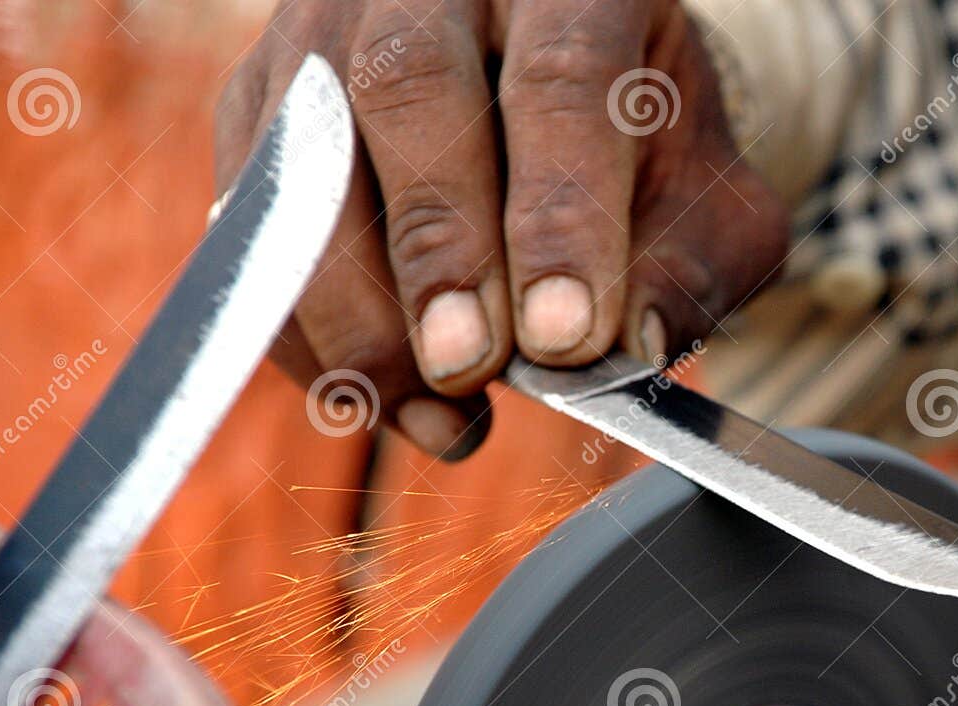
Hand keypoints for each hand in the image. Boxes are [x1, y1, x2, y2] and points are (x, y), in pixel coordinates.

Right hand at [216, 0, 787, 458]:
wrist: (561, 80)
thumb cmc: (640, 143)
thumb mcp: (707, 194)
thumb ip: (687, 267)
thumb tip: (628, 354)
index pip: (561, 81)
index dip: (558, 218)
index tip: (567, 339)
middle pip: (404, 90)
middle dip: (436, 252)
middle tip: (469, 370)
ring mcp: (327, 26)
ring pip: (303, 154)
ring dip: (357, 310)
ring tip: (435, 415)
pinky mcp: (262, 96)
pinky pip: (250, 219)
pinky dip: (304, 328)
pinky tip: (375, 396)